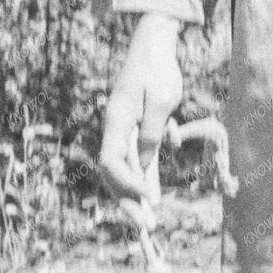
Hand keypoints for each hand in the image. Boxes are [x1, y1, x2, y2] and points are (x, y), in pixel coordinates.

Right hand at [97, 11, 183, 207]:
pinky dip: (143, 181)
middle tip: (146, 227)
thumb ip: (151, 132)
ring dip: (135, 196)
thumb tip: (145, 163)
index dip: (127, 183)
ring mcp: (125, 132)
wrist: (154, 45)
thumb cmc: (158, 68)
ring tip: (148, 222)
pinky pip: (138, 162)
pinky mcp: (139, 131)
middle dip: (127, 201)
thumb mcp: (161, 99)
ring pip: (124, 171)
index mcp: (115, 121)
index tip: (148, 198)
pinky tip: (151, 200)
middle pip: (113, 173)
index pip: (111, 162)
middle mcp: (115, 130)